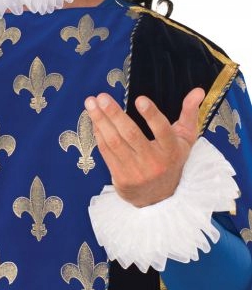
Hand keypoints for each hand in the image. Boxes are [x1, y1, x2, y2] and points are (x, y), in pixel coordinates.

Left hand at [84, 87, 204, 206]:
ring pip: (115, 142)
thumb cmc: (172, 160)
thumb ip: (190, 113)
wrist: (160, 198)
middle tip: (101, 97)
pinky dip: (99, 134)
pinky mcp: (122, 179)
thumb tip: (199, 91)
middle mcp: (154, 162)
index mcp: (172, 150)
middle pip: (131, 134)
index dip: (151, 115)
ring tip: (90, 103)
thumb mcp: (185, 139)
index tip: (140, 99)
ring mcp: (137, 172)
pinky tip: (94, 120)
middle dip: (114, 114)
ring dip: (100, 121)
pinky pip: (107, 152)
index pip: (163, 131)